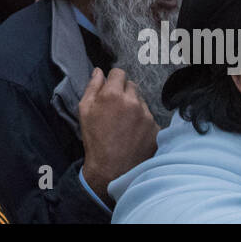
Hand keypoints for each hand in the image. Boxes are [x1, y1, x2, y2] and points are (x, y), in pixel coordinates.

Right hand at [78, 67, 158, 204]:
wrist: (111, 170)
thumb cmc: (94, 139)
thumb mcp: (85, 111)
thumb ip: (92, 87)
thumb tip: (99, 71)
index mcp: (113, 95)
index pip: (119, 73)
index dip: (113, 80)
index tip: (110, 90)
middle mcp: (133, 102)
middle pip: (132, 85)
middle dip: (124, 93)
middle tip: (116, 109)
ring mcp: (147, 116)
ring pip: (141, 101)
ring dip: (134, 107)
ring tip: (125, 124)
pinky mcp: (156, 128)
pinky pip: (149, 118)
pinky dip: (142, 122)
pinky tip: (133, 134)